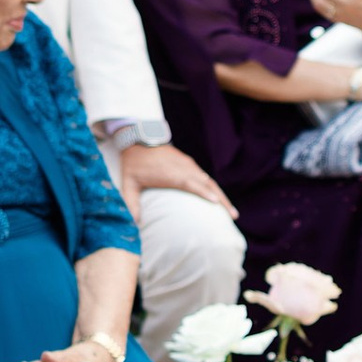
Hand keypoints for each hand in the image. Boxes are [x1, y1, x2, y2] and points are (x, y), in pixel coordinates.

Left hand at [116, 139, 237, 217]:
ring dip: (221, 195)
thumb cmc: (134, 163)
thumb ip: (130, 202)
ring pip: (209, 181)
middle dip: (222, 200)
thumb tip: (133, 223)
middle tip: (233, 216)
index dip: (203, 192)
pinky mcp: (189, 163)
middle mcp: (183, 168)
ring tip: (231, 211)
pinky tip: (219, 198)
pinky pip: (205, 177)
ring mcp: (188, 165)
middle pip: (207, 184)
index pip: (190, 183)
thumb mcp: (128, 182)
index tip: (216, 202)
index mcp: (170, 174)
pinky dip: (214, 188)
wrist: (140, 138)